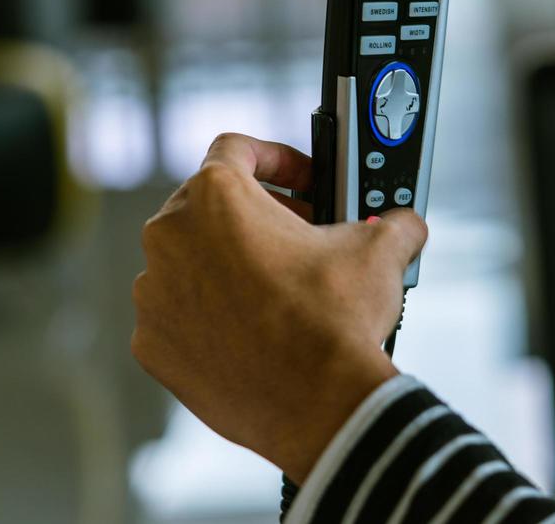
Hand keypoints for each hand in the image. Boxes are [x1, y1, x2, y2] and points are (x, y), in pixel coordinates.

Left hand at [131, 133, 427, 480]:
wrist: (319, 407)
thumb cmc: (335, 321)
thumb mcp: (378, 250)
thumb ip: (389, 220)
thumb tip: (404, 224)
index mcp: (215, 195)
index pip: (236, 148)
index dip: (277, 160)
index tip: (303, 183)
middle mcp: (171, 236)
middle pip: (208, 206)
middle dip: (255, 217)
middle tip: (296, 237)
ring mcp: (154, 292)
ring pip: (189, 263)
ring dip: (226, 267)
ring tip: (274, 291)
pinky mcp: (151, 343)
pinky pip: (177, 316)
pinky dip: (207, 318)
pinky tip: (248, 332)